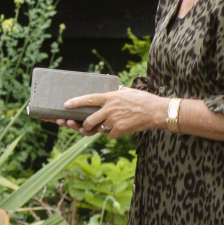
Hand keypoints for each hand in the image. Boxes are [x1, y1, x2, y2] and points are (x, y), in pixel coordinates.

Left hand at [49, 87, 165, 138]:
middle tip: (84, 126)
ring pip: (99, 129)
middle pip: (89, 120)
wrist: (157, 111)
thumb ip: (117, 92)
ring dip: (100, 129)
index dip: (76, 102)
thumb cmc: (144, 100)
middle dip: (84, 125)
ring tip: (104, 127)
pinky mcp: (120, 130)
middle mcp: (110, 109)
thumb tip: (113, 89)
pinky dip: (112, 134)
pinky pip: (110, 135)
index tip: (66, 105)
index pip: (89, 99)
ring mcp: (114, 120)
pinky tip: (119, 130)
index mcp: (110, 97)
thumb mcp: (128, 91)